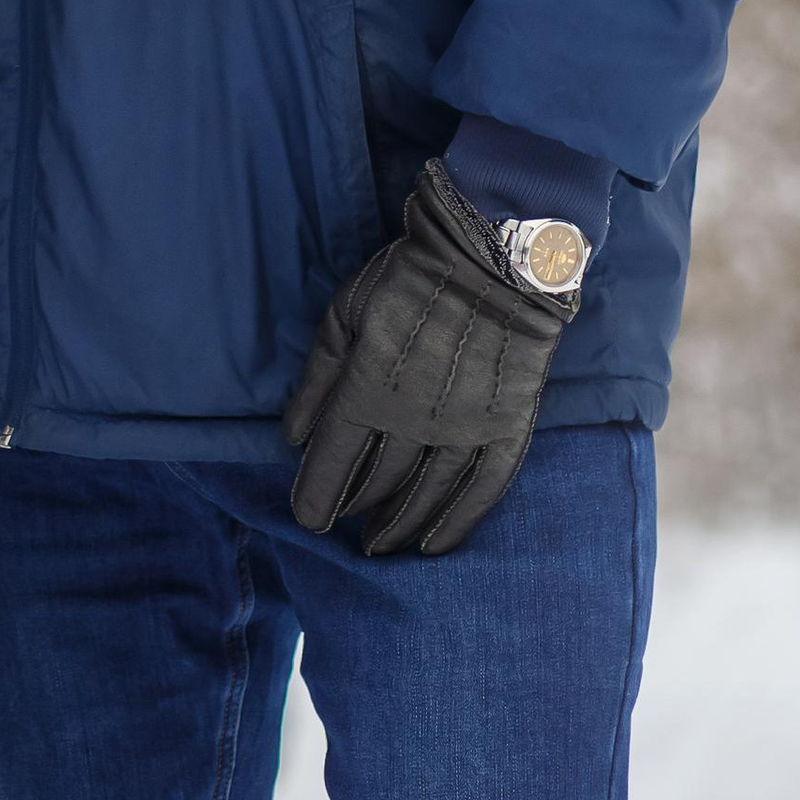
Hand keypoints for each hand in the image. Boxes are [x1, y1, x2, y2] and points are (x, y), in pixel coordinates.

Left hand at [283, 158, 579, 558]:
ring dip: (400, 525)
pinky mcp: (506, 428)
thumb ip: (318, 378)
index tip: (308, 517)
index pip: (333, 461)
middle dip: (357, 508)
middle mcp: (414, 421)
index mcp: (368, 390)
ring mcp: (464, 429)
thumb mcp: (345, 313)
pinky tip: (436, 544)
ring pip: (426, 496)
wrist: (490, 255)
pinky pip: (481, 491)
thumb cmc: (408, 280)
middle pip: (378, 483)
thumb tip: (293, 439)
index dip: (316, 495)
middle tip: (349, 524)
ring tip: (383, 542)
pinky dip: (458, 523)